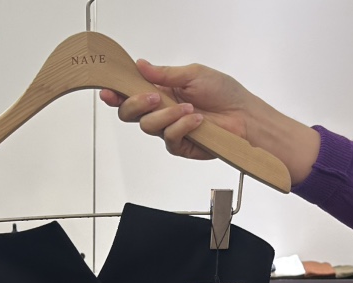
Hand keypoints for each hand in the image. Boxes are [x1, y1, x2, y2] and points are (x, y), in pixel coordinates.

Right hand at [100, 60, 319, 185]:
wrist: (244, 117)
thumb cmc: (224, 93)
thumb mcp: (193, 74)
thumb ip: (164, 74)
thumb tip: (141, 65)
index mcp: (161, 91)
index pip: (132, 94)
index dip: (117, 94)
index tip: (108, 91)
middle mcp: (162, 112)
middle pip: (130, 114)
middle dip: (136, 104)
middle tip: (153, 97)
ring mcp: (169, 130)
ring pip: (148, 127)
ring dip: (167, 115)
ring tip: (188, 107)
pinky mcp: (180, 146)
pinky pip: (169, 139)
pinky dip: (182, 127)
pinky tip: (196, 119)